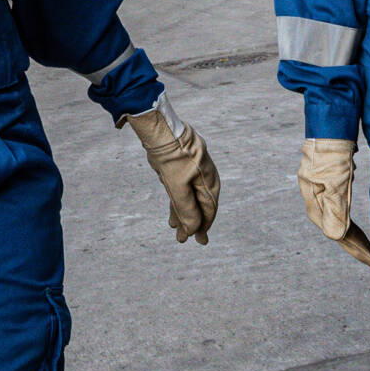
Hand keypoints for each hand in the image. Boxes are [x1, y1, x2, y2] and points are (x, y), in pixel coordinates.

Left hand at [124, 100, 220, 242]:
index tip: (197, 240)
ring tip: (175, 230)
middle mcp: (204, 177)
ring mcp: (192, 172)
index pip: (209, 209)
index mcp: (209, 181)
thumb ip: (186, 209)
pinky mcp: (181, 168)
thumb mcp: (178, 187)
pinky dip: (178, 202)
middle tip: (185, 239)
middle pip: (200, 205)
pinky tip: (172, 213)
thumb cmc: (172, 157)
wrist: (160, 130)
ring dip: (183, 214)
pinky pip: (182, 189)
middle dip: (192, 223)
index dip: (203, 226)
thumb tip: (192, 230)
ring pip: (189, 198)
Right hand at [297, 137, 369, 269]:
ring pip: (339, 224)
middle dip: (357, 248)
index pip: (339, 235)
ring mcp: (320, 197)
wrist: (328, 129)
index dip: (358, 250)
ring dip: (354, 239)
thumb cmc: (332, 155)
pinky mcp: (327, 189)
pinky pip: (340, 214)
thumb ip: (335, 208)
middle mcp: (316, 205)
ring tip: (369, 251)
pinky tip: (356, 229)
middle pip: (338, 233)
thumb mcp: (335, 181)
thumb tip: (336, 237)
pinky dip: (350, 225)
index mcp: (316, 206)